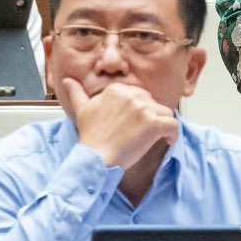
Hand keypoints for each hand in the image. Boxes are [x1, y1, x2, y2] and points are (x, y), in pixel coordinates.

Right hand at [62, 78, 179, 168]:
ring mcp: (144, 109)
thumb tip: (67, 80)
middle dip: (151, 117)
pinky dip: (173, 134)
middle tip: (142, 133)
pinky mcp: (154, 124)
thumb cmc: (90, 138)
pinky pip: (173, 125)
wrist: (94, 159)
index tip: (135, 124)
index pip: (139, 96)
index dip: (139, 111)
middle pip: (153, 103)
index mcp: (117, 90)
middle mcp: (132, 95)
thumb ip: (77, 93)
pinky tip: (167, 141)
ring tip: (154, 138)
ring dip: (162, 125)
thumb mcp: (82, 110)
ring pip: (165, 113)